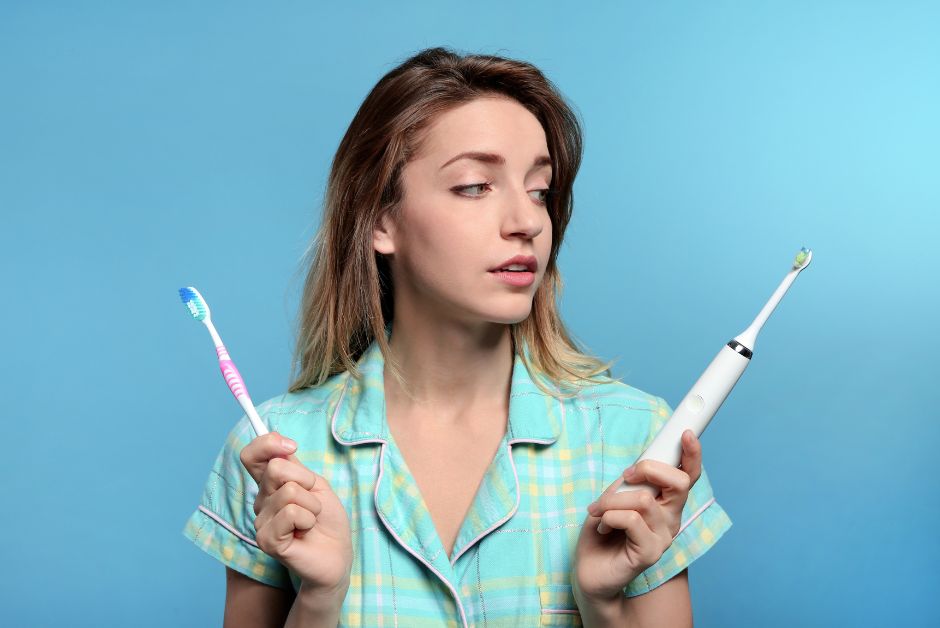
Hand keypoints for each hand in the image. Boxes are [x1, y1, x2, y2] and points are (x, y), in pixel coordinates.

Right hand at [240, 432, 352, 594]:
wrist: (338, 552)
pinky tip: (305, 531)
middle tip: (313, 501)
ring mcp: (261, 521)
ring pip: (289, 492)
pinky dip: (308, 519)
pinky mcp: (266, 539)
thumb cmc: (327, 518)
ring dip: (312, 504)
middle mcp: (261, 501)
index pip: (251, 455)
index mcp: (270, 485)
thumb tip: (279, 444)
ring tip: (311, 520)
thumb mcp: (316, 484)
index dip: (266, 443)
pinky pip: (291, 513)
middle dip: (306, 480)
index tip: (291, 447)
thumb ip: (293, 466)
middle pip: (275, 468)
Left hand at [572, 430, 702, 601]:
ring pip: (644, 499)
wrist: (589, 571)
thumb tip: (638, 468)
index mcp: (666, 503)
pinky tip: (602, 527)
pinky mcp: (650, 553)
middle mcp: (671, 519)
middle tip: (625, 476)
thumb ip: (631, 483)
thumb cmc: (602, 531)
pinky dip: (609, 516)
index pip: (688, 476)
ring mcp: (663, 537)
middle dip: (647, 469)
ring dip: (613, 499)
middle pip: (679, 482)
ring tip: (598, 511)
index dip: (692, 454)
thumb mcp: (615, 497)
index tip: (687, 433)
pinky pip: (631, 520)